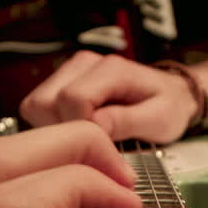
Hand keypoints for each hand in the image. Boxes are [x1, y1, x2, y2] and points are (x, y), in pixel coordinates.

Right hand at [18, 50, 199, 142]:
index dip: (81, 129)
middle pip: (45, 102)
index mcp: (111, 69)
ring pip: (36, 105)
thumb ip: (127, 121)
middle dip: (64, 131)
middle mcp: (85, 63)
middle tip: (93, 143)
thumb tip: (94, 125)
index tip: (102, 144)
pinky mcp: (62, 81)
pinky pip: (38, 107)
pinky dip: (53, 124)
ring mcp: (70, 70)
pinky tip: (79, 130)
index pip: (72, 99)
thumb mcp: (159, 119)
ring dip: (55, 128)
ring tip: (87, 136)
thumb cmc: (168, 107)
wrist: (171, 94)